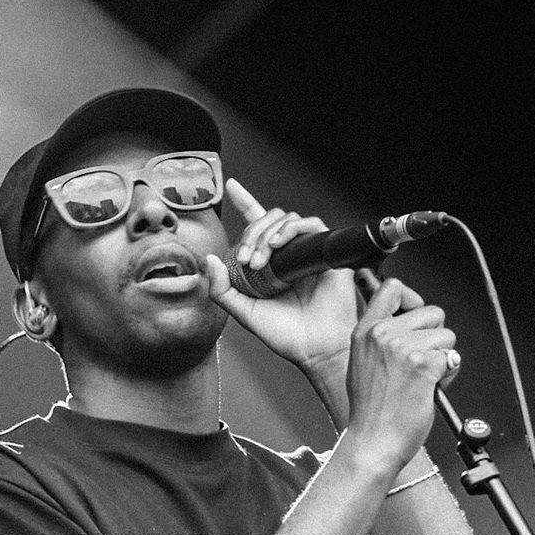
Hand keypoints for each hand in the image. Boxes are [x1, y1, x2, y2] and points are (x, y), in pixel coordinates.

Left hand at [206, 178, 359, 382]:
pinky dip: (290, 230)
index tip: (231, 186)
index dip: (245, 201)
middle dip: (251, 233)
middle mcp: (289, 254)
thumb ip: (222, 289)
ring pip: (286, 219)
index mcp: (270, 264)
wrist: (316, 348)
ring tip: (260, 261)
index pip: (258, 226)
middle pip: (268, 220)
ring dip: (266, 235)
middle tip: (245, 260)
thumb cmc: (287, 335)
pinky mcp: (325, 252)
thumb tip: (209, 259)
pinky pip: (309, 225)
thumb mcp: (244, 312)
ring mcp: (307, 251)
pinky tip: (277, 246)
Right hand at [342, 275, 457, 470]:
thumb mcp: (362, 362)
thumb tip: (406, 323)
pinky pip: (452, 358)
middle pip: (432, 312)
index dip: (413, 299)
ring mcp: (403, 349)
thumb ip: (381, 338)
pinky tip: (431, 388)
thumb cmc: (371, 411)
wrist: (373, 441)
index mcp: (366, 331)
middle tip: (421, 362)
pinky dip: (449, 374)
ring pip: (447, 336)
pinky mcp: (423, 366)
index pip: (393, 288)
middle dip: (435, 336)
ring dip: (443, 357)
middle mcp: (383, 335)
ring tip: (423, 379)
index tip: (416, 315)